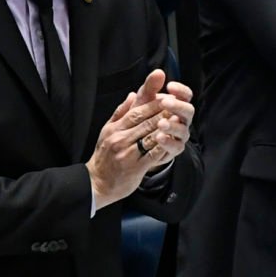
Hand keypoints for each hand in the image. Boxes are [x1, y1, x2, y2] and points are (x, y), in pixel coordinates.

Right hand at [87, 70, 192, 207]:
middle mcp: (120, 139)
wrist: (97, 182)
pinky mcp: (135, 167)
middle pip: (145, 122)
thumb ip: (121, 112)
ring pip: (149, 137)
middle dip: (162, 112)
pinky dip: (162, 146)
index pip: (136, 112)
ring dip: (165, 127)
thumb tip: (132, 94)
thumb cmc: (104, 155)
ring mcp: (127, 153)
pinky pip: (151, 155)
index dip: (152, 104)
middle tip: (177, 105)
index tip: (166, 97)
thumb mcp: (107, 130)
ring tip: (178, 119)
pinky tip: (172, 140)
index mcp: (115, 129)